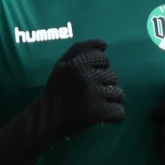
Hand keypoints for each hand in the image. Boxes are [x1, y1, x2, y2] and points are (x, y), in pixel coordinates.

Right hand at [0, 39, 124, 164]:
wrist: (45, 120)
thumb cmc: (58, 89)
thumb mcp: (63, 63)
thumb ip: (82, 48)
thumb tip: (104, 44)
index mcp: (77, 63)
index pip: (103, 59)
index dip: (96, 69)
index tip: (84, 78)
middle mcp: (86, 77)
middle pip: (112, 76)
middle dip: (102, 85)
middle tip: (86, 94)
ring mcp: (94, 96)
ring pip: (118, 93)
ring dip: (108, 100)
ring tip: (91, 104)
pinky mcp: (99, 114)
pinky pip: (119, 112)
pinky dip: (113, 116)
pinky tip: (99, 116)